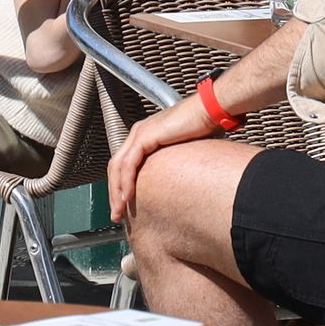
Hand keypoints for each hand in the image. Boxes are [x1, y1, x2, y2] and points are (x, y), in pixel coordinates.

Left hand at [106, 91, 221, 207]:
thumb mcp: (185, 152)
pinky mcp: (145, 136)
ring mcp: (139, 134)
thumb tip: (180, 184)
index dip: (122, 186)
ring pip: (117, 167)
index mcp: (146, 135)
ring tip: (119, 212)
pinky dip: (125, 182)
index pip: (125, 165)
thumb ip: (175, 165)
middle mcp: (139, 133)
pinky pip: (128, 164)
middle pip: (116, 167)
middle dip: (114, 193)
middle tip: (117, 214)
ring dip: (116, 192)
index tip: (124, 207)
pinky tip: (127, 198)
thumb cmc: (206, 127)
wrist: (210, 111)